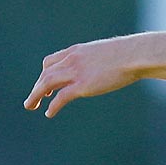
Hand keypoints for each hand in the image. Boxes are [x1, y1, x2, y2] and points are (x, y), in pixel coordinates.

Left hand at [24, 37, 142, 117]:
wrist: (135, 55)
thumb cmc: (127, 54)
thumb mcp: (105, 53)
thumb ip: (96, 60)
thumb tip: (102, 67)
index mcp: (76, 51)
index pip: (50, 62)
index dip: (44, 74)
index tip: (44, 85)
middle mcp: (71, 60)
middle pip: (45, 74)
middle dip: (36, 88)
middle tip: (31, 101)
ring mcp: (76, 72)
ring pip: (46, 83)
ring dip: (35, 95)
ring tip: (30, 106)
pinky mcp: (83, 85)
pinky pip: (60, 97)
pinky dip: (52, 106)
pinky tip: (49, 113)